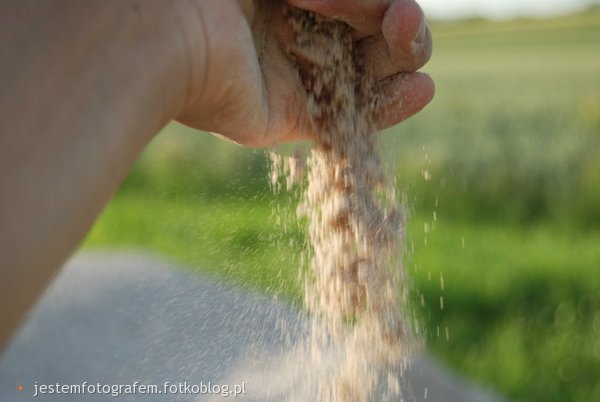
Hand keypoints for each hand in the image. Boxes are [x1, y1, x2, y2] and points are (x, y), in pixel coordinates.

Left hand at [177, 0, 433, 146]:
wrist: (168, 25)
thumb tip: (382, 3)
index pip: (364, 0)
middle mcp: (300, 29)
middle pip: (377, 30)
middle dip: (399, 21)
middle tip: (398, 18)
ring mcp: (296, 74)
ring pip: (370, 70)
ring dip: (401, 54)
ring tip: (405, 37)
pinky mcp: (291, 117)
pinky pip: (348, 116)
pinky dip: (387, 107)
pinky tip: (419, 90)